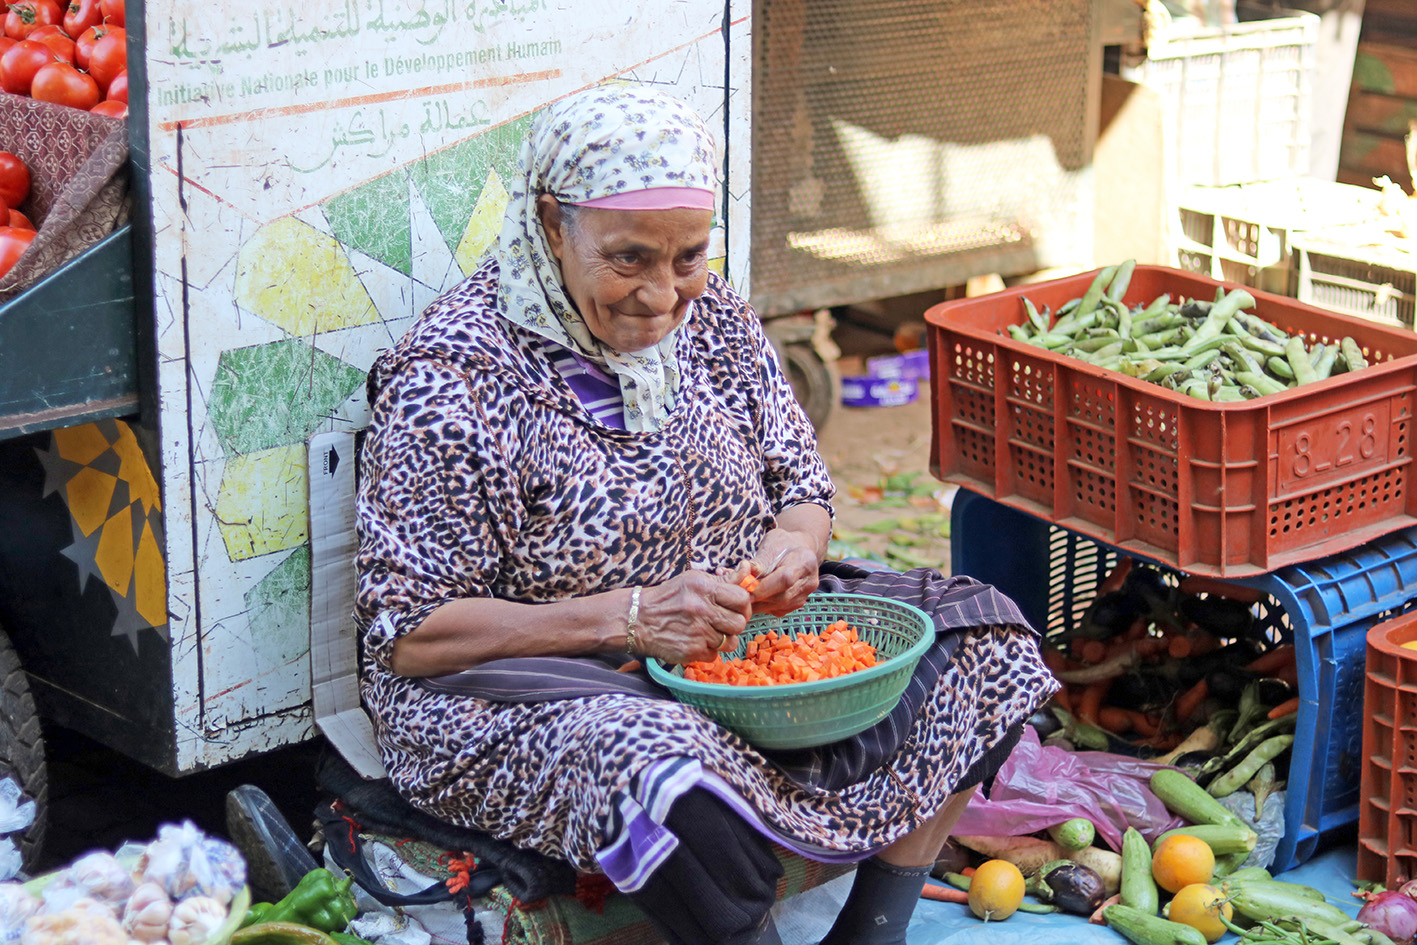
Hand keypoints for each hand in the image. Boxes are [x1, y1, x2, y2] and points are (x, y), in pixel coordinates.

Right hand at [636, 570, 751, 663]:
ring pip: (730, 642)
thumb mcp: (694, 581)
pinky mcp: (690, 651)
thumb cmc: (669, 597)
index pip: (742, 599)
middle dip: (735, 623)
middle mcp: (701, 610)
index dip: (743, 606)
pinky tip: (697, 641)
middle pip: (739, 623)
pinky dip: (709, 650)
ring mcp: (696, 632)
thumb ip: (723, 580)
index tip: (736, 608)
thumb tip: (747, 569)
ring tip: (710, 632)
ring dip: (723, 639)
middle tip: (724, 622)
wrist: (638, 619)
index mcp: (704, 588)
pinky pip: (714, 654)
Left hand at [733, 525, 821, 616]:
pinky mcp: (796, 605)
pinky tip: (753, 598)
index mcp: (806, 561)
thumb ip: (760, 560)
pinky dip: (763, 606)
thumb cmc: (782, 545)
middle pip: (782, 596)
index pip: (785, 579)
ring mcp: (805, 595)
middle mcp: (809, 581)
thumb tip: (744, 572)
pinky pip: (777, 610)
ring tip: (743, 595)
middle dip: (758, 596)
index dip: (764, 586)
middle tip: (738, 593)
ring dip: (758, 603)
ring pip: (779, 606)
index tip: (745, 586)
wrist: (796, 551)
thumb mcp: (771, 544)